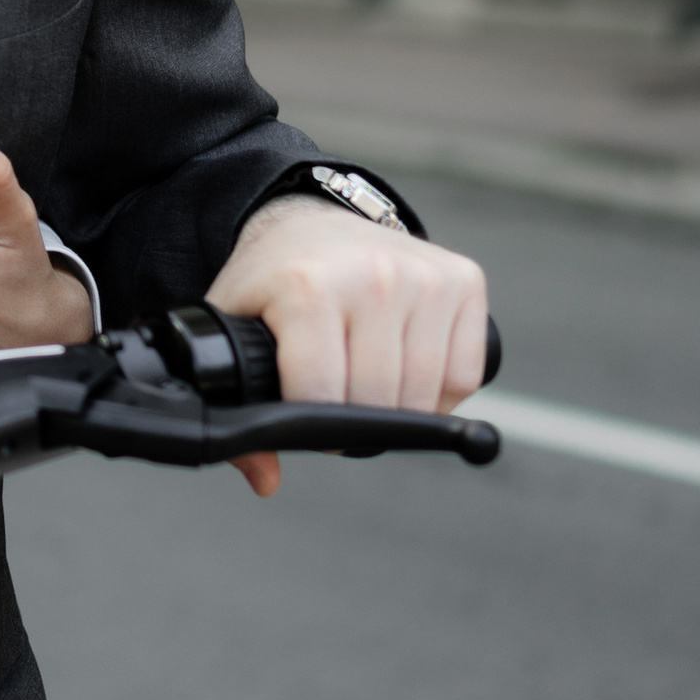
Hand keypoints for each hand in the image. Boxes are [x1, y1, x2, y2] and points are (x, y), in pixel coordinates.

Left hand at [203, 191, 488, 496]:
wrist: (310, 219)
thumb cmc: (272, 280)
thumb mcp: (234, 328)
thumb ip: (235, 404)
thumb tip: (265, 479)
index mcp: (307, 286)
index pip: (322, 397)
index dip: (313, 426)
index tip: (305, 416)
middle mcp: (372, 275)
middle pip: (379, 403)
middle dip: (355, 422)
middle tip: (337, 403)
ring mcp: (423, 276)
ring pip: (426, 396)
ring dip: (399, 411)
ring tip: (367, 388)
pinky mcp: (463, 279)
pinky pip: (465, 376)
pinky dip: (441, 393)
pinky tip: (406, 371)